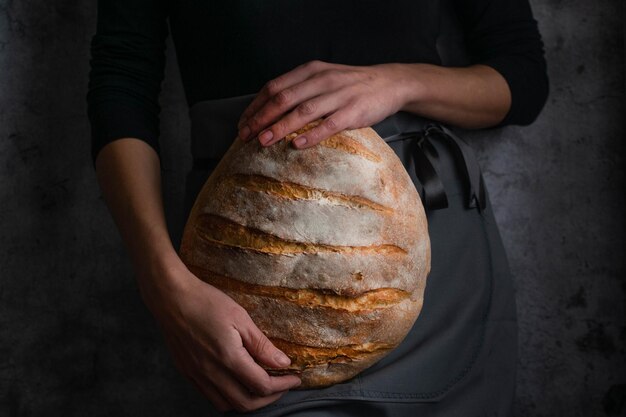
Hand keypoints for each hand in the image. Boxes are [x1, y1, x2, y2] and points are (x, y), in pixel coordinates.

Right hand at [138, 263, 300, 412]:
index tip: (294, 378)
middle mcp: (211, 373)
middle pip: (245, 403)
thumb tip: (283, 363)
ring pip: (226, 405)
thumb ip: (261, 344)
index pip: (261, 386)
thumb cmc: (206, 302)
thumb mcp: (240, 318)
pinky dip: (228, 396)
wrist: (171, 298)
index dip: (282, 386)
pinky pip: (211, 396)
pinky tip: (236, 382)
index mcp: (228, 358)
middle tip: (282, 386)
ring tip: (261, 387)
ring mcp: (197, 375)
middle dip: (269, 398)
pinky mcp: (187, 372)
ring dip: (248, 401)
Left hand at [237, 60, 410, 148]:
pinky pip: (329, 124)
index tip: (243, 123)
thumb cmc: (351, 85)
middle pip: (283, 98)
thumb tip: (269, 110)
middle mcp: (321, 80)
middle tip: (245, 135)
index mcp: (310, 71)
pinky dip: (311, 135)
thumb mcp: (323, 78)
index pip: (274, 87)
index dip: (255, 106)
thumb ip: (300, 89)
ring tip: (263, 141)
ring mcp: (338, 96)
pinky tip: (297, 145)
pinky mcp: (353, 111)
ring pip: (302, 111)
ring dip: (280, 127)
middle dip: (261, 118)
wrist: (389, 83)